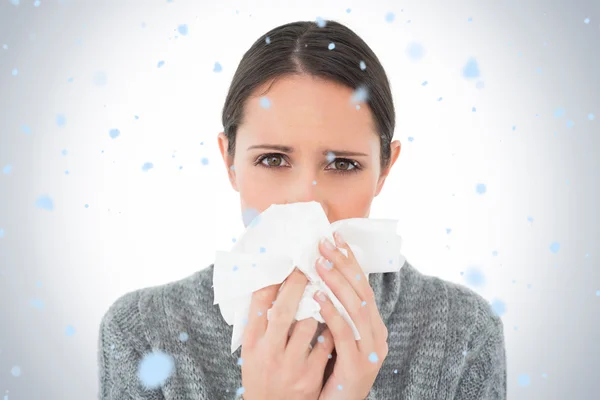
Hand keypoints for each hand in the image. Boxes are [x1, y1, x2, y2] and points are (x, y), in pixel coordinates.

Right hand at [240, 267, 335, 399]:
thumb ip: (261, 321)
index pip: (259, 302)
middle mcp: (268, 352)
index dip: (273, 278)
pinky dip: (331, 330)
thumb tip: (272, 282)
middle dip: (298, 284)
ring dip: (320, 307)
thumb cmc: (262, 374)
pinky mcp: (310, 377)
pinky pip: (327, 344)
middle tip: (309, 266)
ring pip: (310, 324)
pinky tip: (334, 323)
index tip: (286, 262)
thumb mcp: (253, 348)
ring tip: (323, 295)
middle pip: (284, 309)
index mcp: (252, 341)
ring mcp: (290, 365)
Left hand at [312, 231, 388, 399]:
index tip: (336, 237)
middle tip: (324, 242)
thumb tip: (318, 279)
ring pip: (356, 308)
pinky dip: (331, 312)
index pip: (363, 286)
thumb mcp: (337, 339)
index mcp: (373, 326)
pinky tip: (317, 297)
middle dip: (343, 264)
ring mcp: (370, 351)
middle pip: (362, 291)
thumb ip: (334, 313)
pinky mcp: (358, 367)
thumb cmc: (332, 373)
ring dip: (336, 282)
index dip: (350, 261)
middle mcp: (377, 335)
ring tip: (319, 263)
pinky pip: (344, 334)